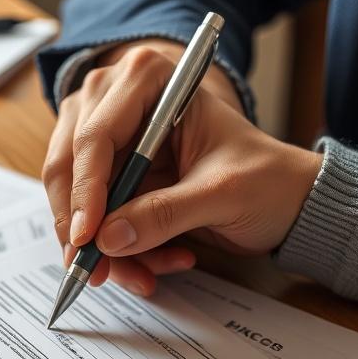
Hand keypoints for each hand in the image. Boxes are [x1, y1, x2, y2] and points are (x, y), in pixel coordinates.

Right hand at [41, 39, 322, 294]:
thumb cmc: (265, 177)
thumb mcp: (222, 194)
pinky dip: (117, 251)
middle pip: (70, 168)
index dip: (86, 190)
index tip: (88, 237)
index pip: (97, 137)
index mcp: (149, 81)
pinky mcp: (114, 180)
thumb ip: (165, 213)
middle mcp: (117, 103)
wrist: (287, 199)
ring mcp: (111, 143)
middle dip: (83, 227)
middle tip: (96, 271)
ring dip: (104, 248)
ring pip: (75, 201)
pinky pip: (94, 221)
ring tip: (145, 277)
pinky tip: (157, 264)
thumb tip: (108, 239)